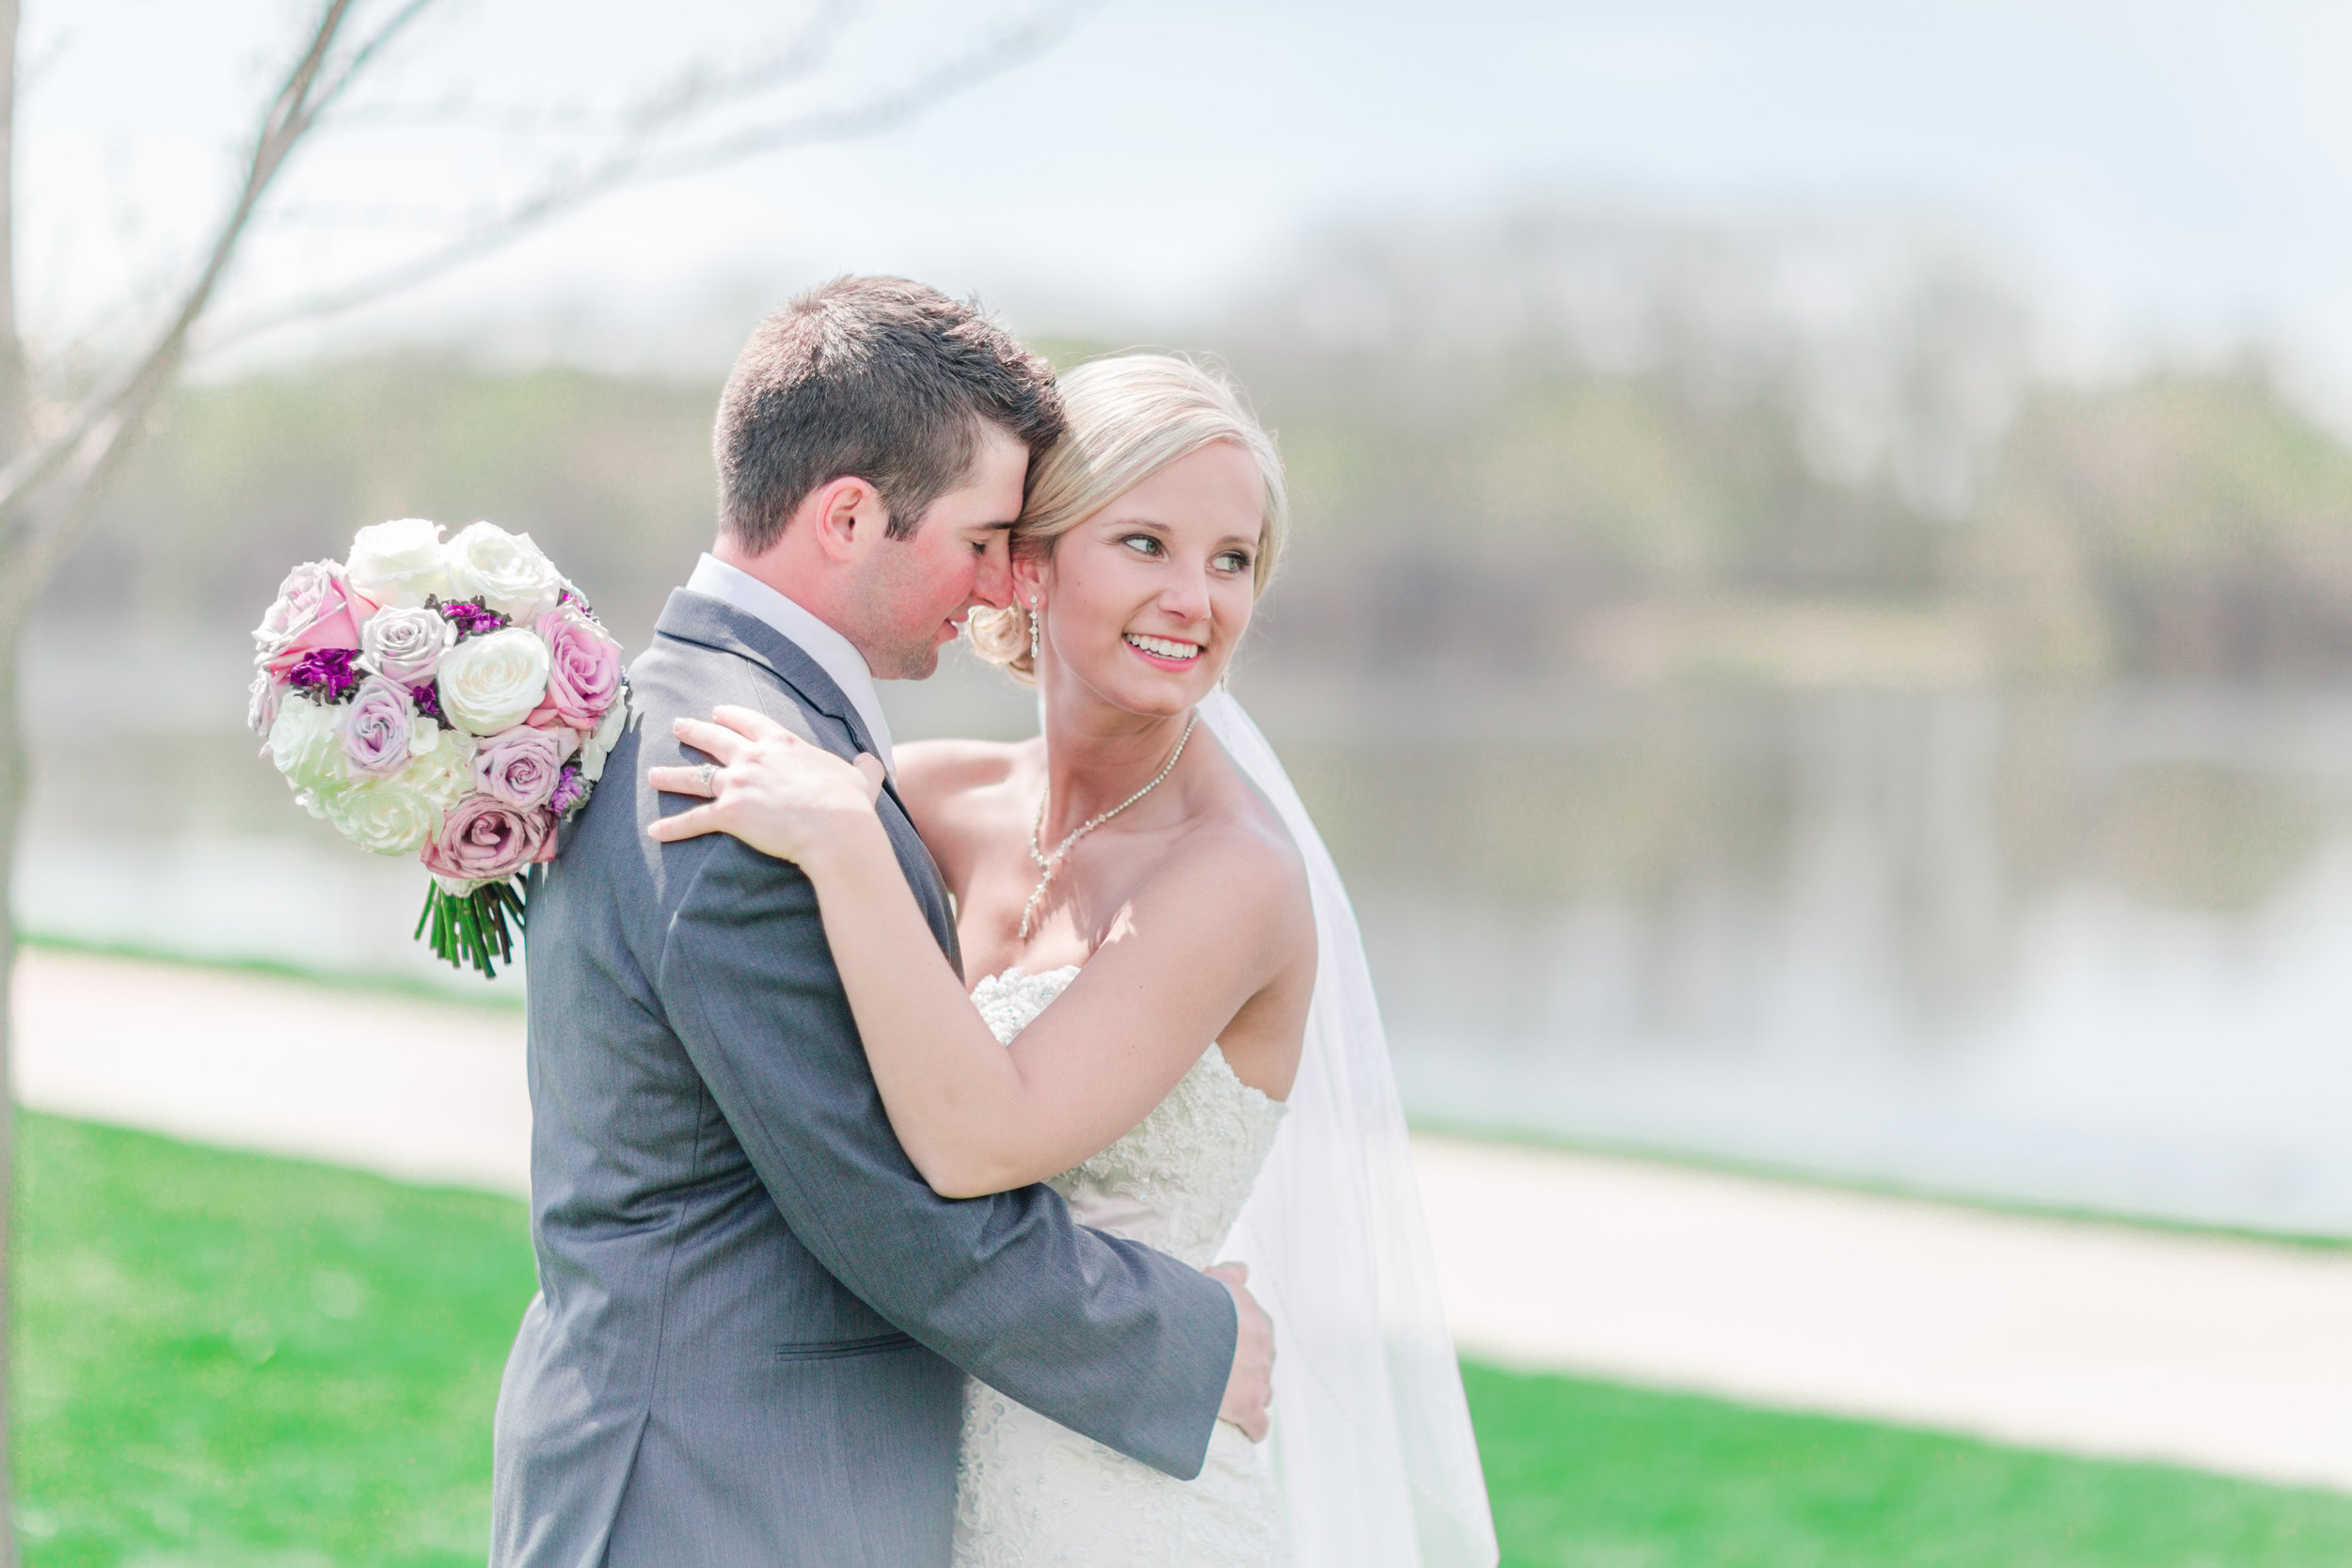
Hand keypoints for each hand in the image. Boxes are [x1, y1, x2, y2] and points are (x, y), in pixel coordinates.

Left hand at [648, 704, 885, 867]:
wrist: (836, 827)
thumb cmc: (849, 803)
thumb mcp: (861, 779)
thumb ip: (863, 768)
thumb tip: (873, 763)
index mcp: (783, 743)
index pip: (750, 721)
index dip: (731, 716)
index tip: (717, 712)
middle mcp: (754, 757)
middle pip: (715, 740)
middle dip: (693, 732)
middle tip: (677, 726)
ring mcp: (738, 784)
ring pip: (695, 777)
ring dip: (670, 776)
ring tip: (652, 775)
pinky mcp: (729, 814)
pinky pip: (694, 820)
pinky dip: (672, 827)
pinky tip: (654, 831)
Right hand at [1207, 1261, 1272, 1441]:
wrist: (1192, 1332)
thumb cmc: (1201, 1304)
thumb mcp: (1217, 1280)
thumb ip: (1232, 1274)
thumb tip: (1243, 1271)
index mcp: (1259, 1322)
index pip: (1257, 1335)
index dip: (1238, 1342)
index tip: (1220, 1346)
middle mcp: (1265, 1350)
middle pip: (1260, 1365)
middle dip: (1245, 1370)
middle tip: (1217, 1372)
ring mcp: (1260, 1380)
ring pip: (1262, 1393)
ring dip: (1248, 1396)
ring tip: (1223, 1399)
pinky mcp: (1249, 1406)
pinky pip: (1258, 1424)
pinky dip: (1252, 1427)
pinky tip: (1243, 1429)